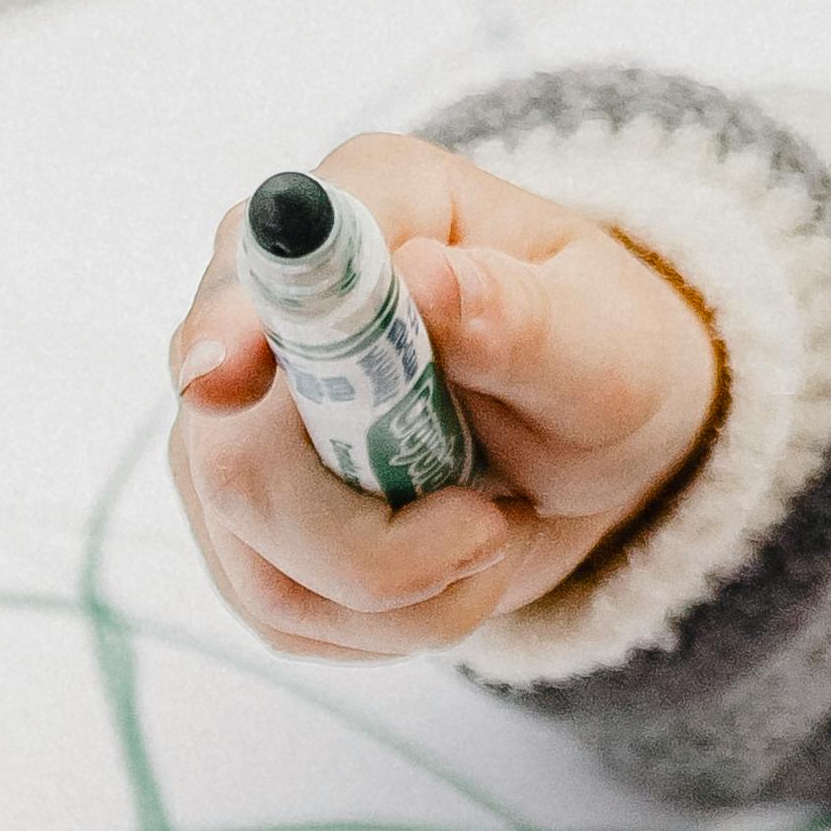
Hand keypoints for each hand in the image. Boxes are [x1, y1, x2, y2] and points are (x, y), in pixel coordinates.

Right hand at [164, 134, 721, 658]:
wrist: (597, 433)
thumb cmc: (601, 357)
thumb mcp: (602, 341)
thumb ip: (517, 315)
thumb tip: (426, 277)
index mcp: (361, 208)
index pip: (262, 265)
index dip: (231, 324)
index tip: (227, 379)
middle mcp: (262, 310)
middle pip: (236, 459)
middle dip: (374, 543)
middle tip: (491, 527)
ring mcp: (231, 424)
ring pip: (263, 565)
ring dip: (406, 595)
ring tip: (493, 536)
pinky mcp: (240, 524)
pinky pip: (286, 615)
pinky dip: (392, 622)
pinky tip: (449, 568)